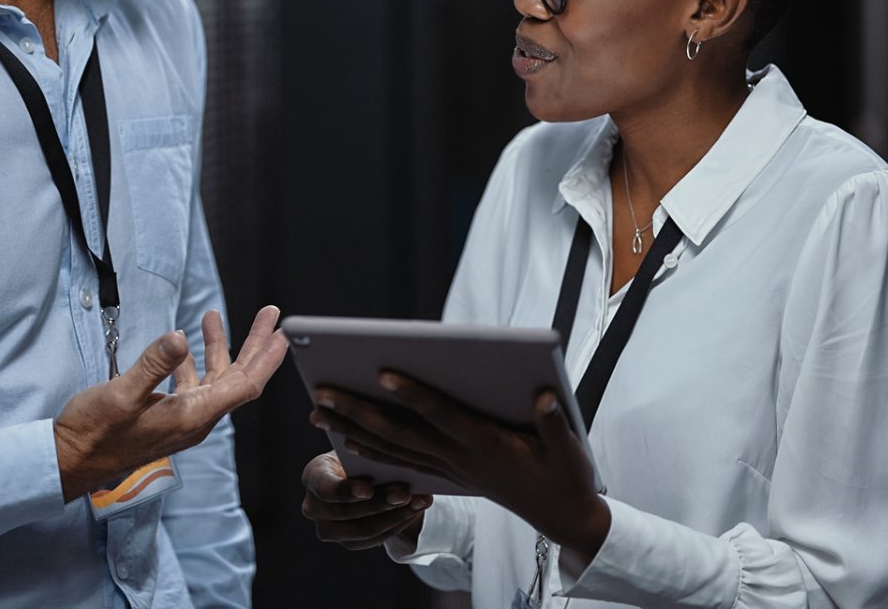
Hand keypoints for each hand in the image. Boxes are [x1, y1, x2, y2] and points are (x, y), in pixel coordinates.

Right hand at [55, 305, 287, 500]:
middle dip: (255, 345)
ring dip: (218, 347)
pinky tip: (183, 344)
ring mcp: (181, 419)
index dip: (266, 358)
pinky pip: (191, 385)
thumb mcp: (121, 394)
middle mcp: (195, 419)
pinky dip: (193, 361)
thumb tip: (179, 337)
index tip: (282, 333)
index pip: (244, 385)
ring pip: (213, 379)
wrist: (69, 462)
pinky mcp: (165, 417)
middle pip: (237, 379)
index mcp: (193, 416)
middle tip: (269, 315)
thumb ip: (152, 364)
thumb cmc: (94, 433)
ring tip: (213, 315)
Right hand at [300, 451, 431, 550]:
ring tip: (419, 501)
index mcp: (313, 476)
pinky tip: (415, 510)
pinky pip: (375, 539)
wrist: (362, 474)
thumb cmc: (360, 455)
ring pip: (364, 530)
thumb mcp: (359, 450)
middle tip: (405, 493)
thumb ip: (367, 456)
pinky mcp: (349, 542)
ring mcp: (329, 529)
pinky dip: (397, 524)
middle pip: (347, 512)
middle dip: (380, 503)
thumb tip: (391, 461)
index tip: (368, 490)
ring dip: (395, 515)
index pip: (325, 487)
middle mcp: (314, 507)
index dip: (346, 491)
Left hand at [311, 374, 609, 557]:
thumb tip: (543, 398)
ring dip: (353, 429)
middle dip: (358, 412)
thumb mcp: (568, 450)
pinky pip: (402, 463)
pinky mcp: (449, 474)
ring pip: (393, 448)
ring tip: (319, 411)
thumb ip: (554, 424)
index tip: (383, 371)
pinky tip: (348, 440)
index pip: (441, 415)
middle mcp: (460, 458)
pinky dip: (372, 451)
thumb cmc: (565, 476)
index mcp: (487, 445)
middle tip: (320, 392)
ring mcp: (451, 468)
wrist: (563, 517)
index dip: (413, 394)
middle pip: (400, 433)